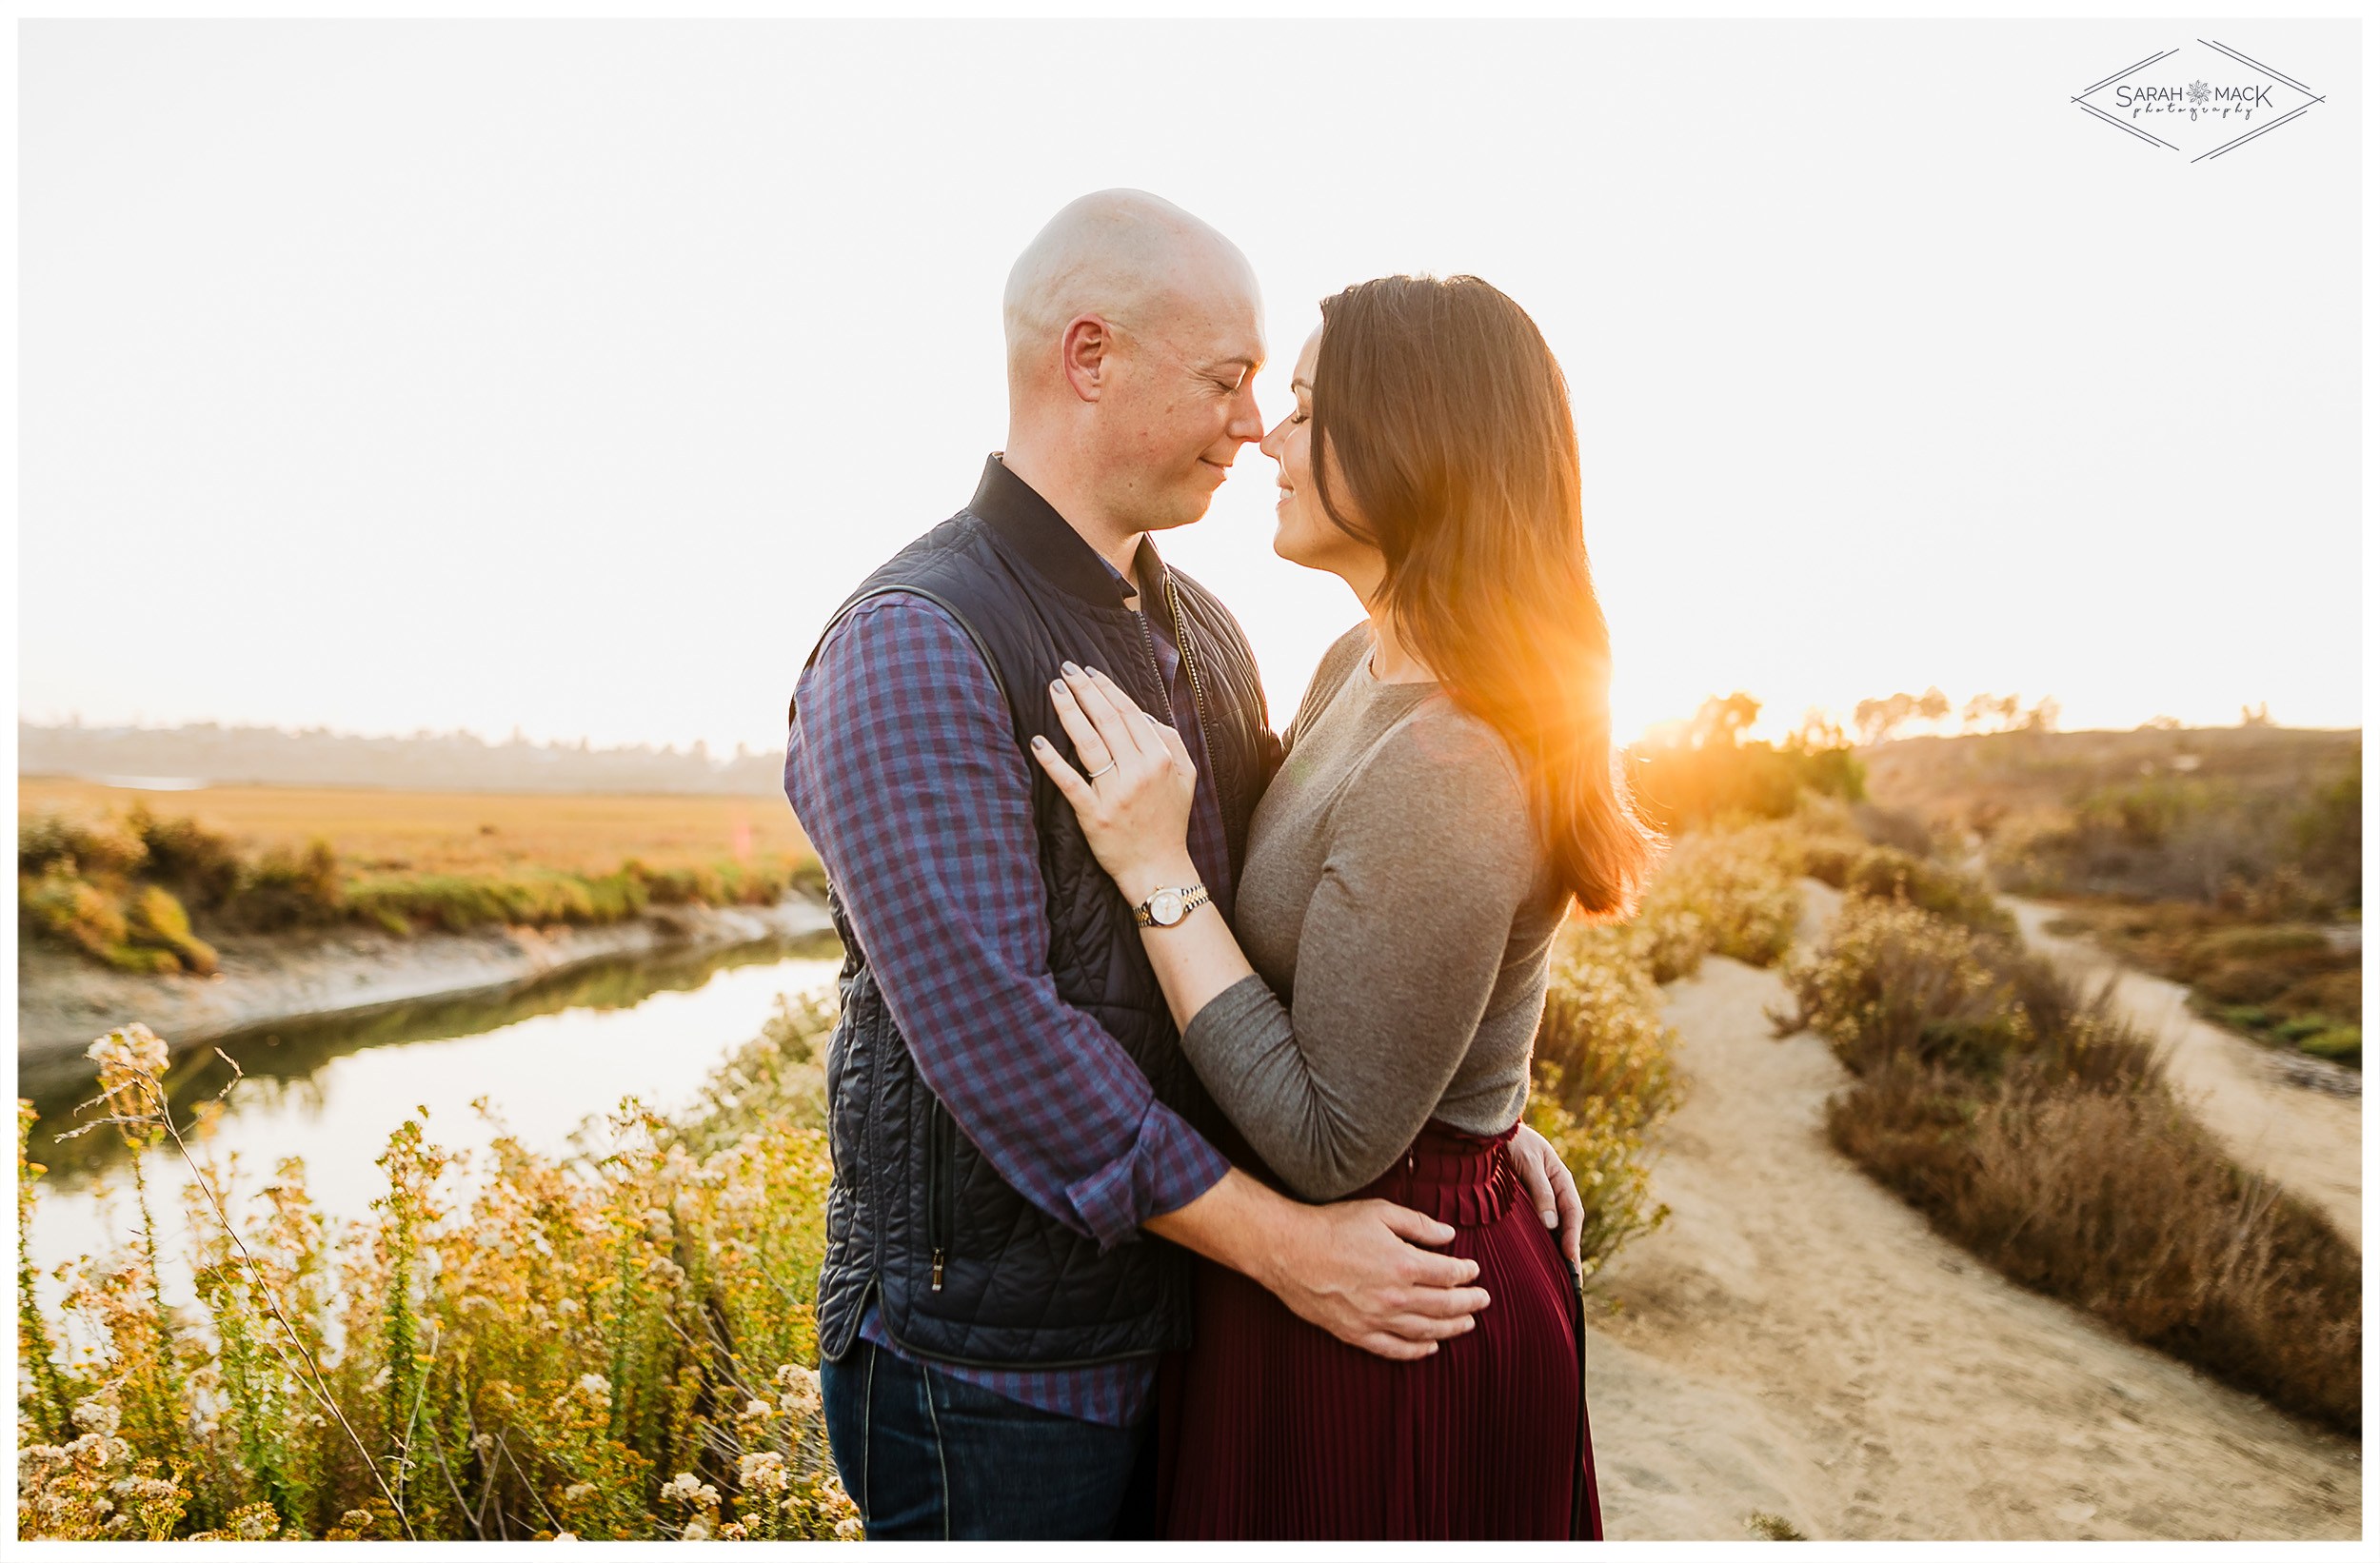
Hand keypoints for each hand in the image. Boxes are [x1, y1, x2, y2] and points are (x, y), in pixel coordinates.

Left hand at [1029, 662, 1197, 898]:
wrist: (1159, 869)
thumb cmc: (1170, 821)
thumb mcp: (1186, 777)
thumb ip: (1172, 742)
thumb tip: (1146, 716)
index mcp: (1159, 759)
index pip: (1129, 713)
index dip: (1108, 689)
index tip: (1090, 672)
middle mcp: (1138, 772)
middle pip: (1107, 721)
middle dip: (1085, 691)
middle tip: (1066, 670)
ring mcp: (1115, 794)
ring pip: (1088, 744)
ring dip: (1069, 713)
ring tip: (1055, 691)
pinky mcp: (1093, 815)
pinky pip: (1070, 783)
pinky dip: (1052, 761)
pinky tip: (1037, 742)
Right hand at [1258, 1198, 1491, 1361]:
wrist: (1288, 1251)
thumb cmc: (1332, 1226)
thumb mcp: (1379, 1212)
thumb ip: (1418, 1224)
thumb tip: (1449, 1235)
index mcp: (1404, 1263)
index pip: (1449, 1274)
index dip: (1466, 1273)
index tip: (1474, 1270)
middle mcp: (1395, 1296)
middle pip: (1445, 1305)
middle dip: (1469, 1303)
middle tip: (1483, 1301)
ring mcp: (1376, 1319)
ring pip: (1426, 1331)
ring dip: (1451, 1328)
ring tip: (1467, 1324)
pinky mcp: (1356, 1333)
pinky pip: (1395, 1349)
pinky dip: (1417, 1351)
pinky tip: (1430, 1347)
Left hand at [1507, 1123, 1583, 1269]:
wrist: (1491, 1128)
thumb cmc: (1513, 1141)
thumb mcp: (1528, 1162)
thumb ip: (1540, 1190)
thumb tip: (1552, 1224)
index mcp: (1561, 1180)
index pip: (1573, 1213)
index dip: (1573, 1237)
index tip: (1570, 1259)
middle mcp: (1554, 1192)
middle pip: (1566, 1227)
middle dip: (1570, 1254)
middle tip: (1573, 1283)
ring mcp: (1540, 1199)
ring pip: (1552, 1230)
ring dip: (1556, 1252)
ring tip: (1559, 1280)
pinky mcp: (1524, 1204)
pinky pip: (1535, 1226)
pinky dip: (1539, 1243)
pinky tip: (1537, 1261)